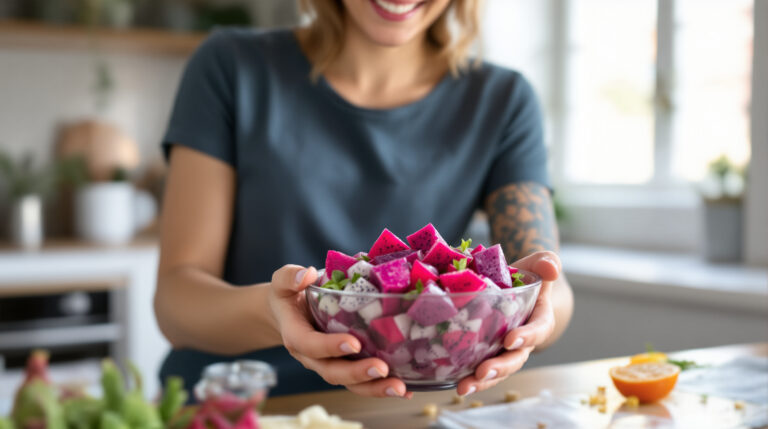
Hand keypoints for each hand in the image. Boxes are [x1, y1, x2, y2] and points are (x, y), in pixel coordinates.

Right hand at [268, 265, 412, 397]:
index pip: (310, 344)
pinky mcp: (345, 365)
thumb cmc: (289, 295)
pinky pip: (361, 381)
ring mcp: (329, 364)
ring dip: (374, 387)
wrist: (288, 313)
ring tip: (399, 388)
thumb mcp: (282, 282)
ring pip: (349, 383)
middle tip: (381, 369)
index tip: (354, 343)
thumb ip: (290, 277)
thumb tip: (307, 274)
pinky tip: (406, 389)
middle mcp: (312, 357)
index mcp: (296, 335)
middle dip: (357, 373)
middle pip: (332, 372)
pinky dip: (382, 386)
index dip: (330, 347)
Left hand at [456, 251, 560, 395]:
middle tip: (483, 371)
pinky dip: (468, 378)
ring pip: (498, 371)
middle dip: (500, 367)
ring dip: (482, 381)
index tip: (510, 339)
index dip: (527, 337)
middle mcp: (523, 340)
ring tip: (464, 388)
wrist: (510, 285)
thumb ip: (546, 262)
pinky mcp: (486, 353)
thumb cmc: (525, 275)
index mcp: (538, 319)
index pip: (538, 330)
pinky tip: (453, 384)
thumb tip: (551, 267)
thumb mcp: (536, 264)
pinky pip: (480, 369)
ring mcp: (503, 350)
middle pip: (516, 358)